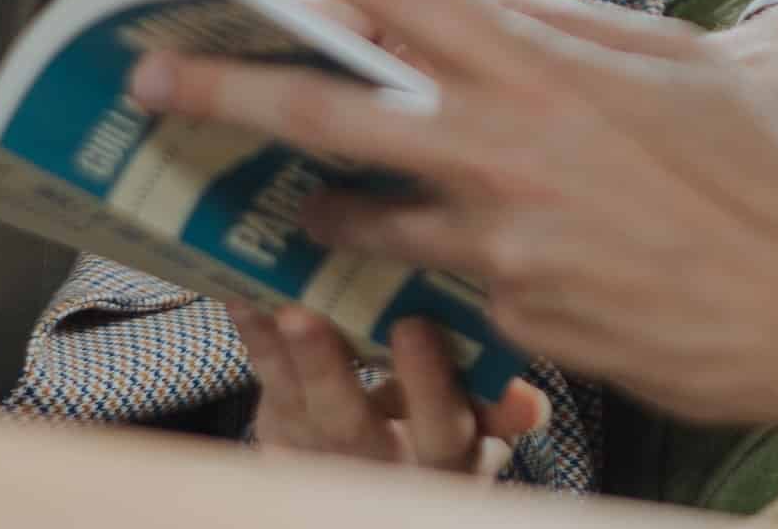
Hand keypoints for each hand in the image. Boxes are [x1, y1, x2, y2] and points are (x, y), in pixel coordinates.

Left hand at [132, 0, 777, 436]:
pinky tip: (394, 248)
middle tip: (143, 73)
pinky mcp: (508, 315)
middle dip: (223, 85)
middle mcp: (503, 146)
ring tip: (261, 183)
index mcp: (540, 65)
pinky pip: (429, 276)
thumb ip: (553, 21)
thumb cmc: (753, 174)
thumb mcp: (668, 60)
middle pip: (328, 107)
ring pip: (359, 208)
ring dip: (302, 191)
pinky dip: (401, 256)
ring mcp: (497, 240)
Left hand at [231, 304, 547, 475]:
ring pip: (299, 411)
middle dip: (329, 372)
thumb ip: (500, 410)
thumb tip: (532, 402)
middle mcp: (377, 466)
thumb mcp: (481, 429)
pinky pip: (265, 392)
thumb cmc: (439, 427)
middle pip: (351, 428)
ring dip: (281, 357)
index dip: (428, 384)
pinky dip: (255, 345)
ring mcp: (322, 454)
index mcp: (443, 458)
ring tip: (271, 306)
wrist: (370, 477)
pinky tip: (244, 300)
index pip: (441, 430)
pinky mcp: (282, 438)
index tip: (412, 325)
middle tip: (308, 317)